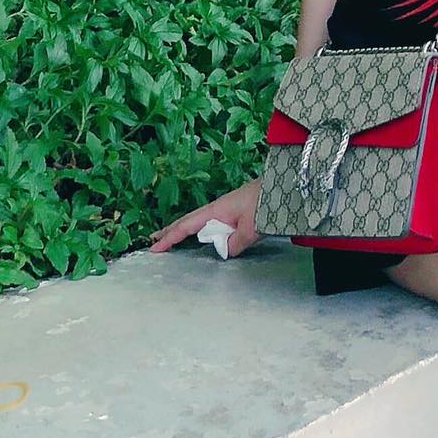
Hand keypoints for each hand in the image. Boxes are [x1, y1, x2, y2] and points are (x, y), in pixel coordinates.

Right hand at [149, 176, 263, 256]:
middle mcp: (216, 209)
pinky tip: (200, 233)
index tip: (155, 247)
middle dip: (170, 231)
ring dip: (183, 229)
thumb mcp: (250, 228)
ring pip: (198, 221)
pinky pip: (210, 222)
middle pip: (188, 221)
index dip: (170, 238)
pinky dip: (198, 228)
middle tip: (155, 240)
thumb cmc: (265, 204)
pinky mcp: (234, 211)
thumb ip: (235, 242)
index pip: (187, 226)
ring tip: (172, 238)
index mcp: (216, 211)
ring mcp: (224, 209)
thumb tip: (223, 250)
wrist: (282, 187)